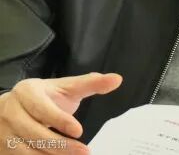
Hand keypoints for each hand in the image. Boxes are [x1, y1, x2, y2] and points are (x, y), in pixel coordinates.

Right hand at [0, 72, 121, 153]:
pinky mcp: (0, 151)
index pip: (42, 108)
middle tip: (84, 152)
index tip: (79, 130)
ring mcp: (2, 134)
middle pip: (35, 134)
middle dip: (60, 146)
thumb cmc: (44, 97)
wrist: (9, 108)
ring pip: (26, 152)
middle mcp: (10, 112)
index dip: (60, 120)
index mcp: (27, 92)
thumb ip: (90, 83)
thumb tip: (118, 79)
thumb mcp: (65, 87)